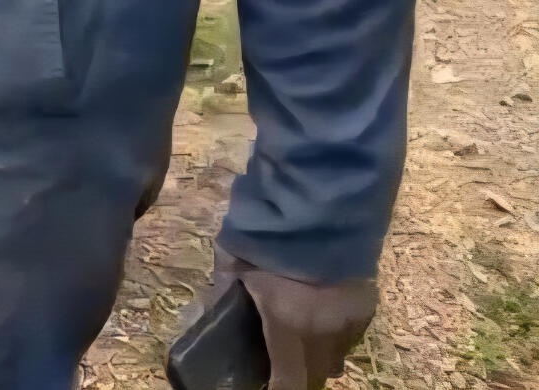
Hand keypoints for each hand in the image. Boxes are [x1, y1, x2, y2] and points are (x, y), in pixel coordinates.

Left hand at [202, 247, 376, 389]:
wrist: (322, 206)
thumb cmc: (268, 235)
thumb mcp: (232, 262)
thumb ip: (222, 291)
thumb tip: (209, 309)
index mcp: (290, 328)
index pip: (289, 383)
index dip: (278, 389)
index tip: (267, 385)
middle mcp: (326, 334)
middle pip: (316, 374)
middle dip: (297, 374)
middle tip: (279, 362)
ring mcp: (351, 321)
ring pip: (336, 356)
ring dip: (318, 354)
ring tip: (299, 337)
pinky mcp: (368, 305)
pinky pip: (350, 334)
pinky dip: (334, 333)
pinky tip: (319, 313)